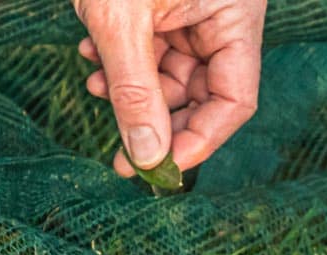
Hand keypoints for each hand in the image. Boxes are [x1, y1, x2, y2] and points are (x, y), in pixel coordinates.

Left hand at [75, 0, 265, 175]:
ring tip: (95, 85)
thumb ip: (134, 90)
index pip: (234, 101)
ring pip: (171, 78)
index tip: (160, 168)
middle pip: (203, 96)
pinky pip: (151, 52)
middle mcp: (221, 21)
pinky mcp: (164, 10)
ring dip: (130, 91)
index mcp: (235, 16)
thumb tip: (147, 157)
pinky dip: (121, 64)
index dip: (198, 140)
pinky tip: (91, 55)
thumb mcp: (120, 21)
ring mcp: (193, 15)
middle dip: (156, 121)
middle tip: (122, 154)